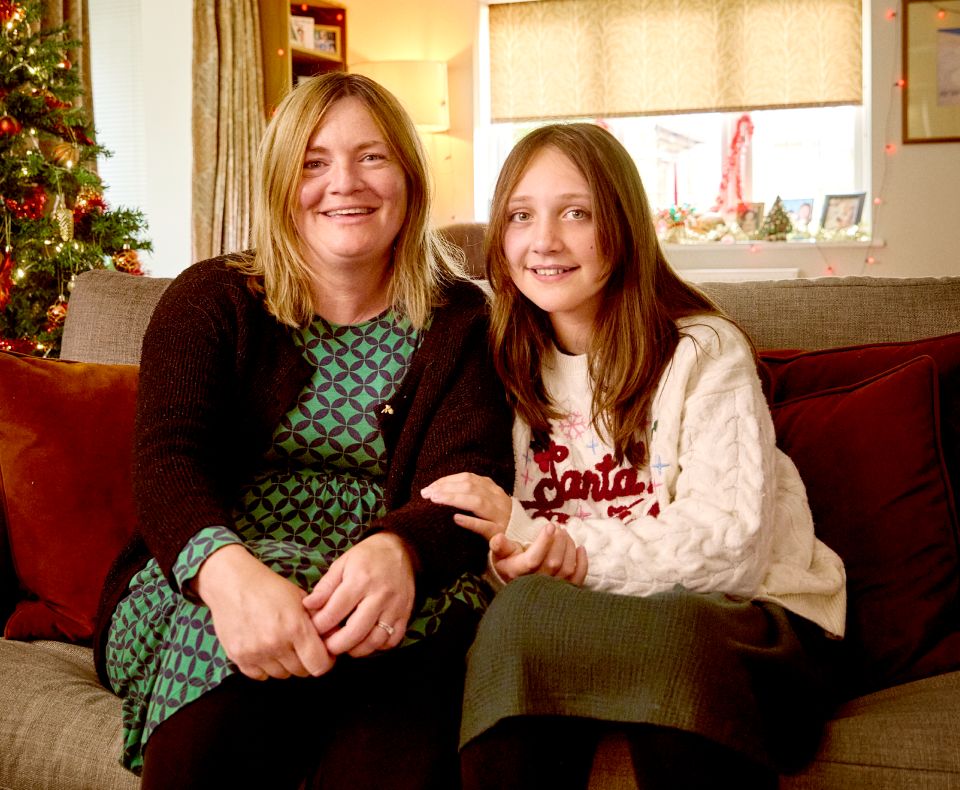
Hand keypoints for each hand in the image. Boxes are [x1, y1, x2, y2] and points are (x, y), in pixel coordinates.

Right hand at [194, 544, 334, 679]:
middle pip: (301, 671)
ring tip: (283, 645)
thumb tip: (335, 636)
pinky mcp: (238, 657)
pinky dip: (265, 667)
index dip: (326, 661)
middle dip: (306, 661)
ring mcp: (255, 652)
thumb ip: (319, 619)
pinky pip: (260, 676)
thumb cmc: (269, 587)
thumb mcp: (300, 598)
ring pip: (281, 675)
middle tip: (302, 646)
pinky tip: (266, 650)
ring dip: (286, 664)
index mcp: (295, 627)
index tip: (324, 654)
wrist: (232, 583)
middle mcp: (276, 643)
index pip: (319, 664)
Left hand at [302, 532, 414, 657]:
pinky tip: (367, 641)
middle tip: (326, 646)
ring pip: (375, 640)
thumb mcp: (342, 563)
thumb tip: (308, 606)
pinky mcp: (406, 614)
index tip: (313, 630)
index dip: (319, 626)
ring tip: (345, 645)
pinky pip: (393, 640)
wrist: (401, 549)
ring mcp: (395, 607)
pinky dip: (379, 646)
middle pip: (355, 632)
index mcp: (360, 580)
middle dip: (335, 645)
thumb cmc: (367, 556)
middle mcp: (379, 595)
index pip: (334, 612)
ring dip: (356, 650)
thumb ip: (325, 586)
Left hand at [420, 472, 511, 539]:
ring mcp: (500, 516)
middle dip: (446, 488)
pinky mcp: (500, 533)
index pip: (468, 478)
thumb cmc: (496, 522)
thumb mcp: (487, 503)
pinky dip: (470, 521)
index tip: (430, 487)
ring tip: (436, 501)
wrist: (521, 541)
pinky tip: (456, 519)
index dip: (447, 480)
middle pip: (470, 486)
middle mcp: (498, 499)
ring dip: (454, 499)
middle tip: (427, 494)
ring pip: (477, 502)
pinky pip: (485, 526)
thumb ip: (470, 495)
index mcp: (493, 489)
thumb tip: (440, 489)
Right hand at [490, 523, 587, 584]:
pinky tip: (580, 549)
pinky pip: (577, 578)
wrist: (515, 582)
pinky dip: (582, 563)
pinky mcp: (563, 590)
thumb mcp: (500, 553)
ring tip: (565, 533)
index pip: (533, 559)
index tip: (549, 525)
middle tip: (558, 526)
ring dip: (569, 548)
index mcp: (517, 572)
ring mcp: (550, 589)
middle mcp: (535, 583)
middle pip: (553, 562)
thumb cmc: (509, 563)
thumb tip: (498, 538)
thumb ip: (499, 546)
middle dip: (559, 541)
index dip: (543, 542)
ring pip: (566, 568)